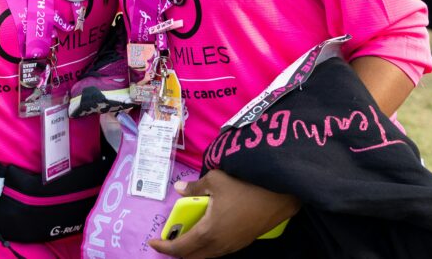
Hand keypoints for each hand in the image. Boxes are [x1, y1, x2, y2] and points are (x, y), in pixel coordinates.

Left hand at [147, 171, 298, 258]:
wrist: (279, 196)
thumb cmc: (245, 186)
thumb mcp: (215, 180)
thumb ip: (195, 187)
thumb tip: (179, 189)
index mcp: (208, 232)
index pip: (179, 248)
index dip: (163, 247)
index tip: (152, 242)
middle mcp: (219, 245)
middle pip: (192, 258)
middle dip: (177, 252)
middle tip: (168, 239)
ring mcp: (232, 247)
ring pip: (206, 256)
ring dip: (193, 251)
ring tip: (184, 236)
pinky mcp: (242, 243)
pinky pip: (218, 252)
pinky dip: (206, 248)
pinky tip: (205, 233)